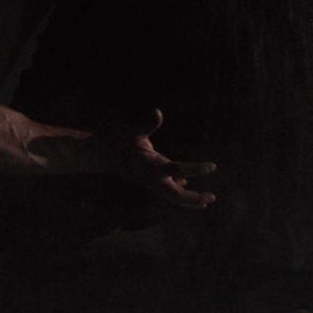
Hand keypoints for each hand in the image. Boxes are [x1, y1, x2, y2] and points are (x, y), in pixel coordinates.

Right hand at [98, 108, 216, 208]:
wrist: (100, 154)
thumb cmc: (116, 140)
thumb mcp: (132, 131)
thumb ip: (147, 124)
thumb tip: (157, 112)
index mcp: (151, 166)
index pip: (177, 170)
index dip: (196, 169)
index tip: (212, 167)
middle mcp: (152, 178)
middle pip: (175, 196)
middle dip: (193, 200)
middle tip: (212, 197)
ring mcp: (150, 182)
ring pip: (172, 197)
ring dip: (189, 200)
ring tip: (207, 200)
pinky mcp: (149, 180)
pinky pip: (167, 190)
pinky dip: (179, 191)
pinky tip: (186, 185)